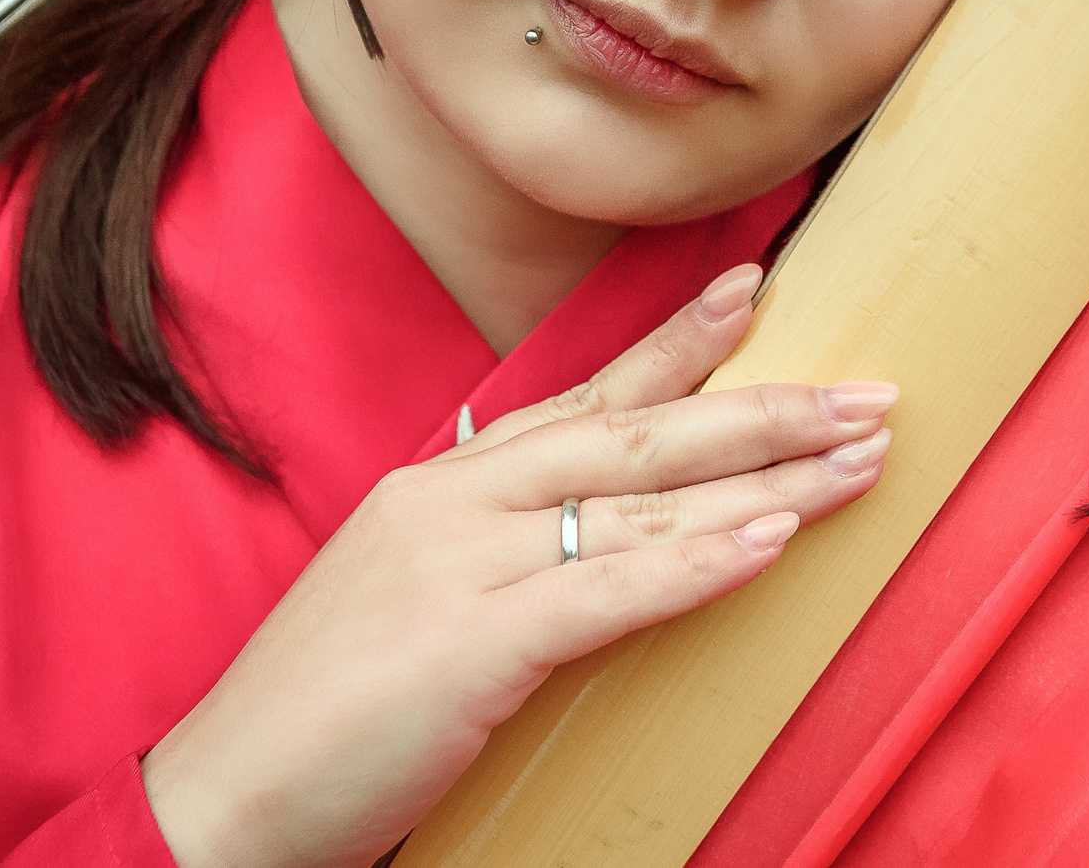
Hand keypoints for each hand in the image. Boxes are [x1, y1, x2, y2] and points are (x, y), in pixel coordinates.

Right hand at [139, 263, 895, 867]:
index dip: (677, 344)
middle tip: (868, 393)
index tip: (756, 291)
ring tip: (859, 459)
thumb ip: (493, 544)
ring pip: (642, 502)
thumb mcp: (411, 593)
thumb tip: (591, 524)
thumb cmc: (322, 711)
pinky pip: (605, 590)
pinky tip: (769, 539)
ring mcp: (460, 564)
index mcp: (441, 484)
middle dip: (765, 409)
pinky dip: (695, 561)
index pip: (585, 396)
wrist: (220, 798)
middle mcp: (455, 501)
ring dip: (767, 479)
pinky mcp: (469, 645)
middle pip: (639, 435)